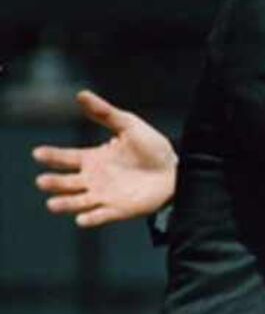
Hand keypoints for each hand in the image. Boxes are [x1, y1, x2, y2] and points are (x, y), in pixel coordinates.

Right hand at [32, 90, 178, 227]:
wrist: (177, 169)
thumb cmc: (151, 147)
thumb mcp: (128, 125)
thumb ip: (105, 113)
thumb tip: (81, 94)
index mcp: (93, 159)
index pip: (66, 158)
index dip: (51, 156)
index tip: (37, 153)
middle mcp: (93, 179)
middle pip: (66, 183)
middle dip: (53, 182)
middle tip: (43, 181)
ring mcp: (104, 196)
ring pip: (77, 202)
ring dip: (65, 204)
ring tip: (52, 203)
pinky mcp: (118, 210)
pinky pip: (100, 216)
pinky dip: (90, 219)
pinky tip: (82, 219)